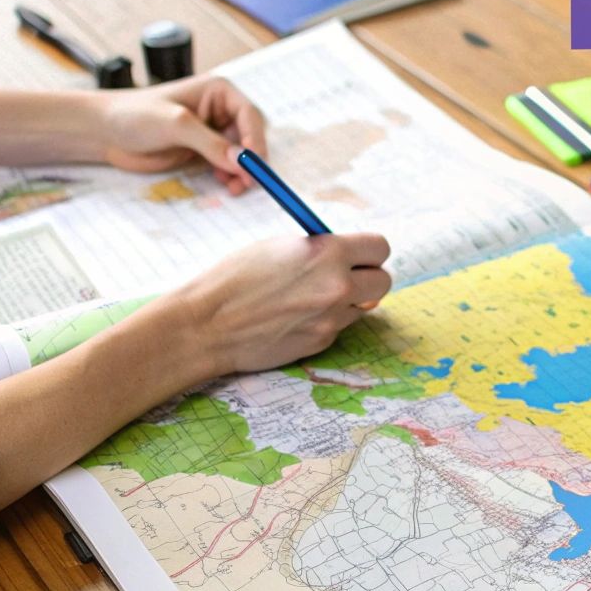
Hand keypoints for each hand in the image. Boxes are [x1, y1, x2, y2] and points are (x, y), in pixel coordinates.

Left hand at [95, 75, 267, 191]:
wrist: (105, 132)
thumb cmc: (135, 115)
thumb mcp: (176, 125)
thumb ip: (211, 143)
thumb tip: (242, 161)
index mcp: (218, 91)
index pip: (249, 115)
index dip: (256, 140)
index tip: (254, 164)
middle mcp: (219, 109)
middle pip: (250, 135)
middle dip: (252, 159)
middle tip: (249, 181)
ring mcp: (211, 131)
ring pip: (240, 154)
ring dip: (242, 171)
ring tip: (236, 187)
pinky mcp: (202, 150)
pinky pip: (226, 165)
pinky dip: (230, 176)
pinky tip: (224, 184)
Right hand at [164, 233, 391, 381]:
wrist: (207, 324)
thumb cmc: (236, 278)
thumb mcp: (280, 247)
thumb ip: (320, 249)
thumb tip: (347, 254)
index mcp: (328, 252)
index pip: (379, 247)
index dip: (368, 250)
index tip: (358, 254)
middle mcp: (338, 286)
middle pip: (383, 281)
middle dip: (368, 277)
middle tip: (346, 275)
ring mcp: (332, 318)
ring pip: (361, 307)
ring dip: (346, 301)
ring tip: (309, 297)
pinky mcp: (322, 343)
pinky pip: (338, 326)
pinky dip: (325, 320)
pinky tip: (294, 317)